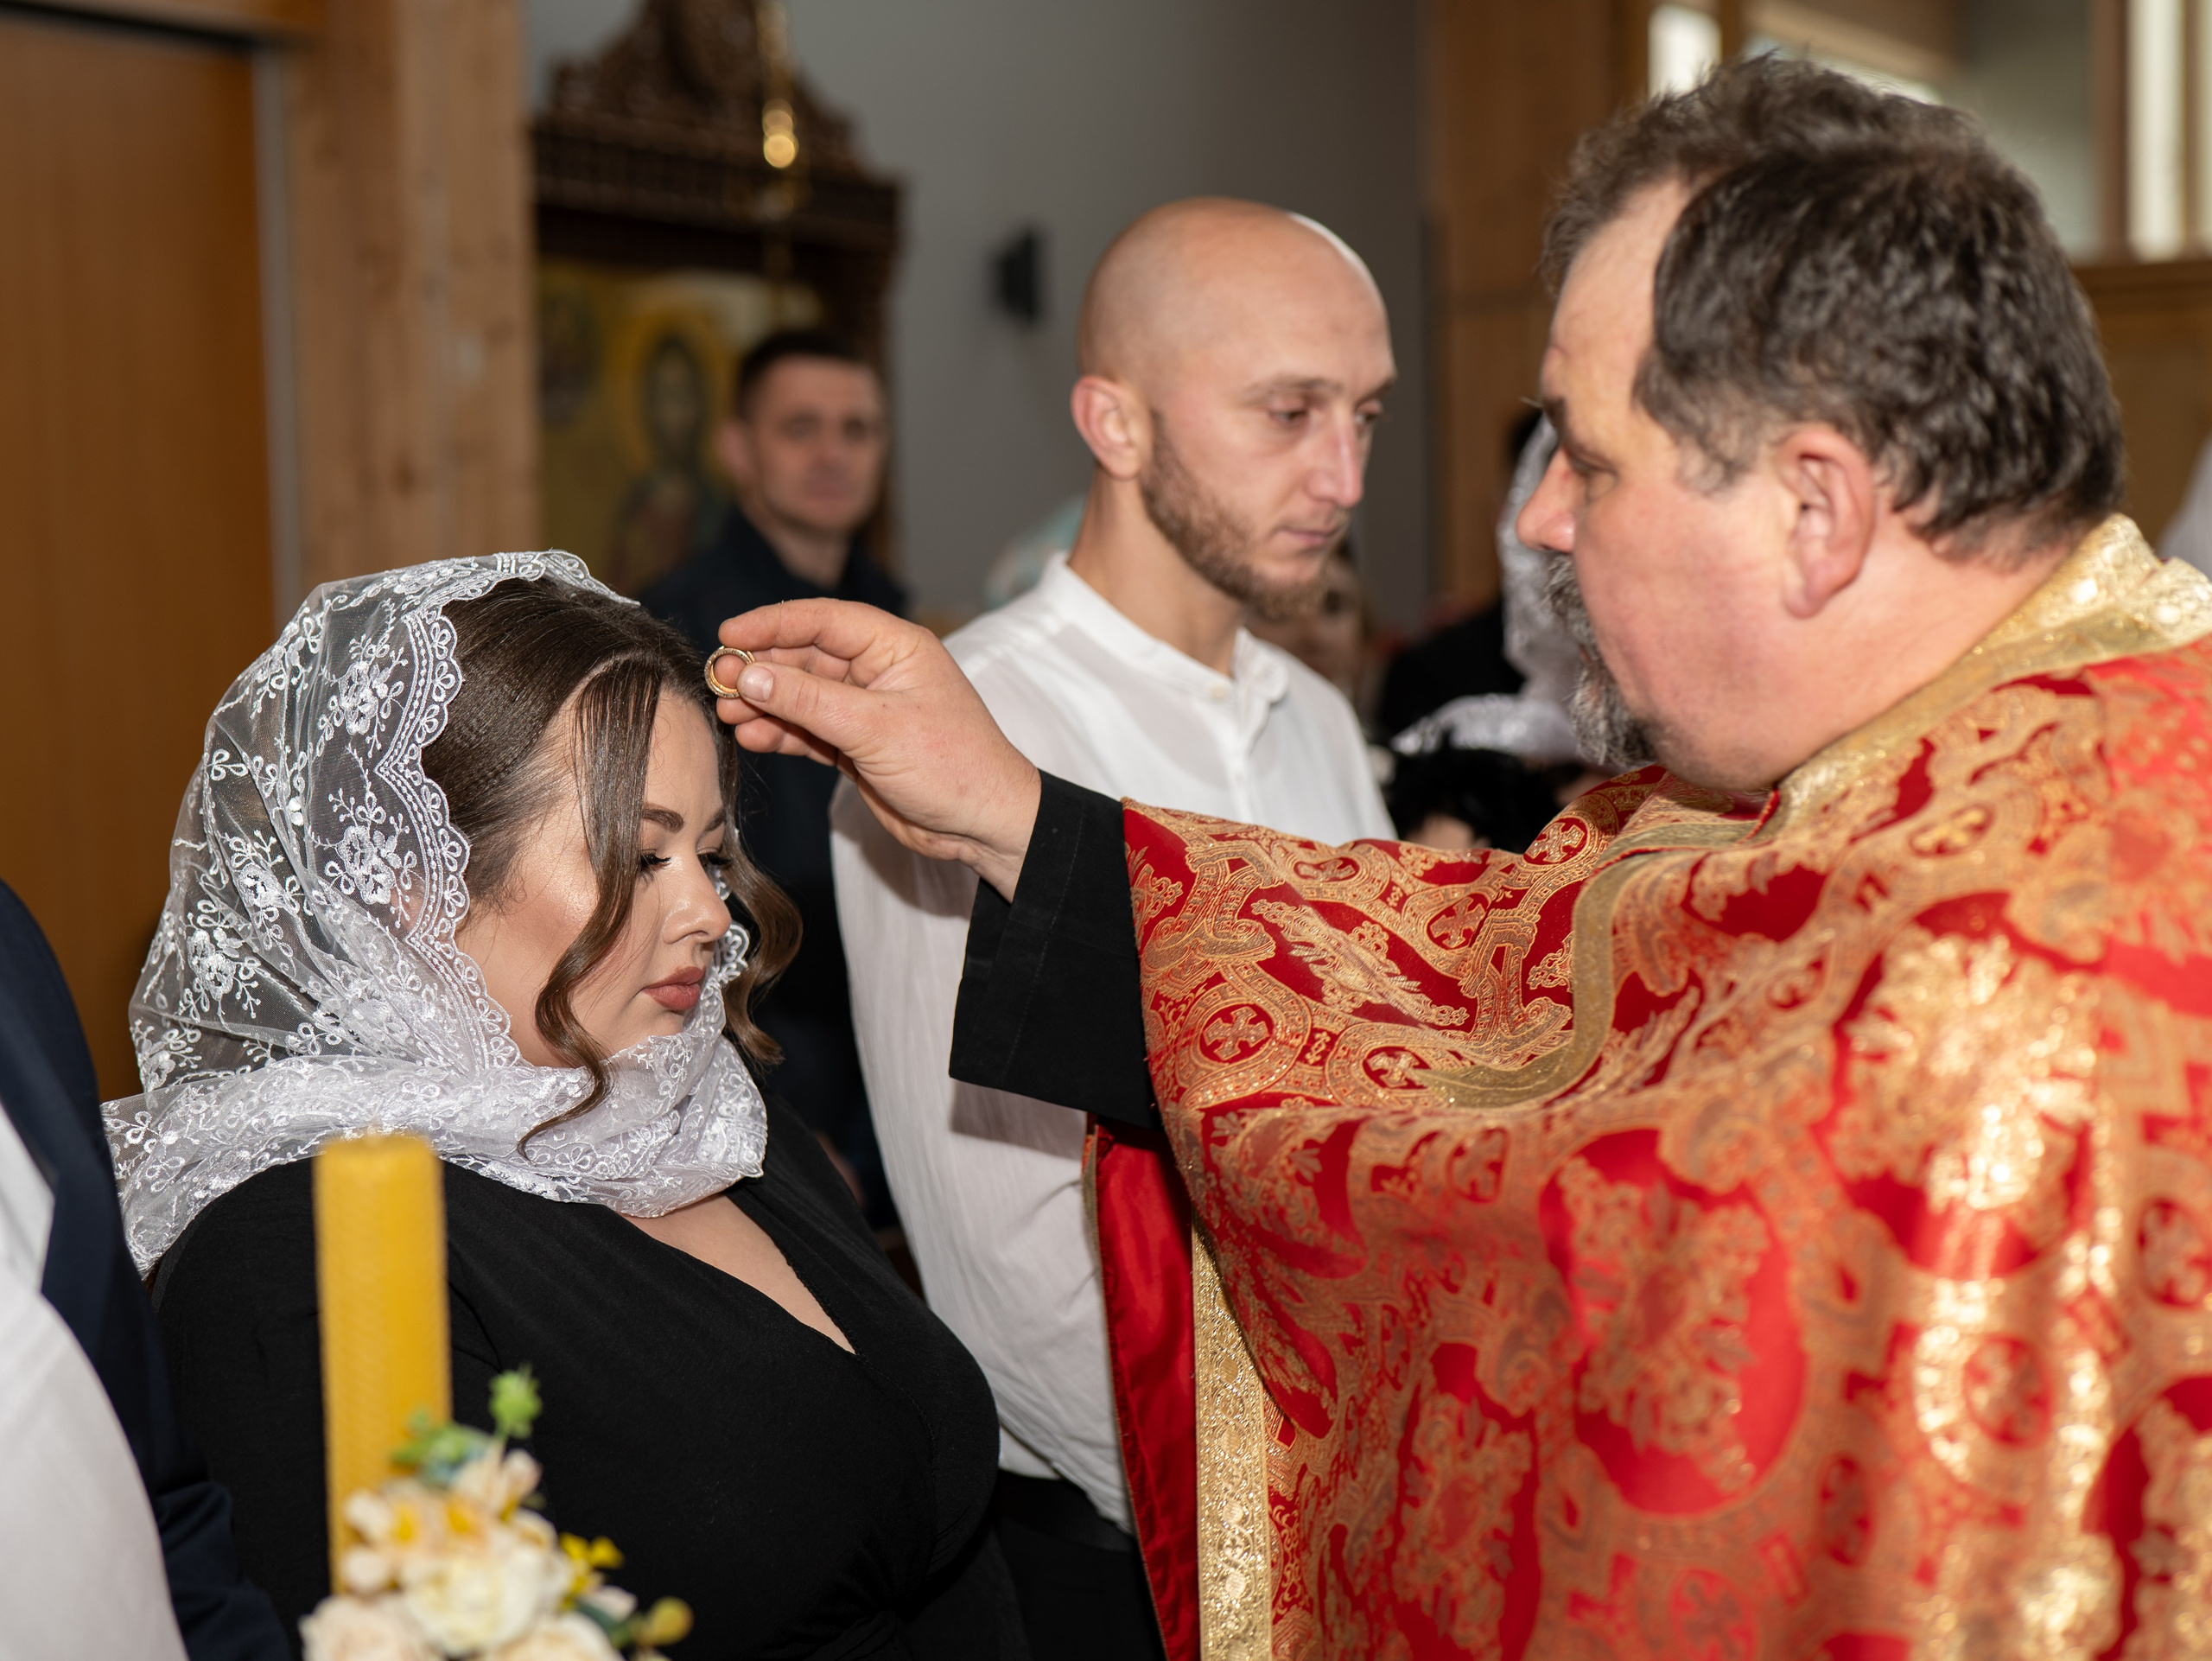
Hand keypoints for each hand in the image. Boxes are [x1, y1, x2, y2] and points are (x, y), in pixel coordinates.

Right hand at [711, 600, 1039, 897]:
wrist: (984, 825)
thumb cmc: (954, 766)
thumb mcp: (876, 728)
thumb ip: (810, 702)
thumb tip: (751, 676)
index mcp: (896, 647)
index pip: (824, 620)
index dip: (773, 623)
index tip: (729, 635)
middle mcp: (879, 671)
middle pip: (806, 656)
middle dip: (761, 668)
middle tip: (718, 680)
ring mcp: (866, 709)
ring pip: (802, 696)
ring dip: (765, 703)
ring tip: (727, 713)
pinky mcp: (857, 745)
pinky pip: (809, 730)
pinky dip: (781, 733)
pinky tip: (751, 737)